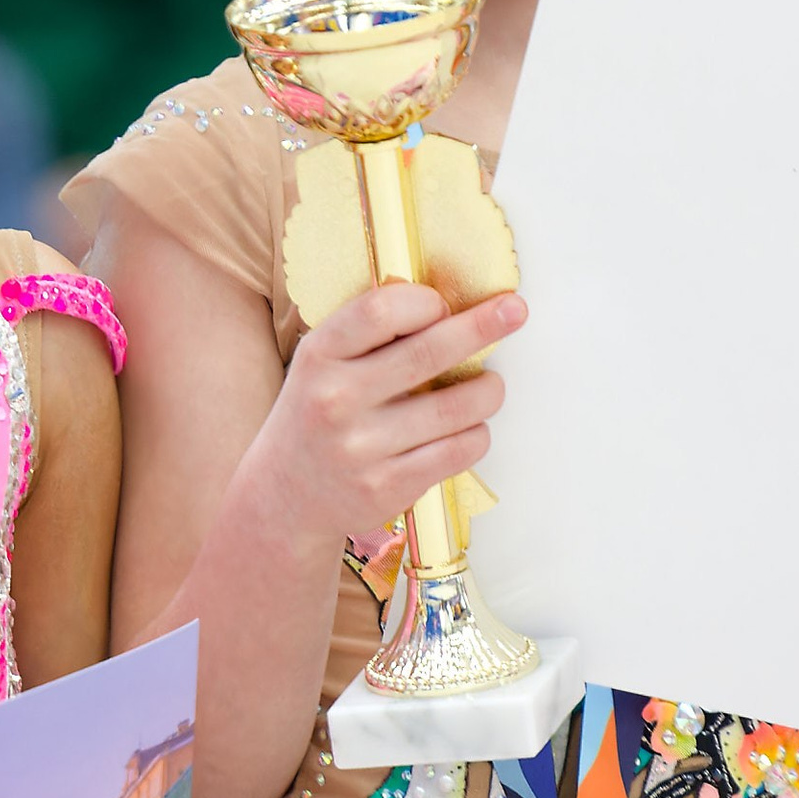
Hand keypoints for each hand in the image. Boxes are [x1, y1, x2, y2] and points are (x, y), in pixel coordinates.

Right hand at [247, 283, 524, 545]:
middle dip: (482, 327)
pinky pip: (458, 451)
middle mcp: (336, 399)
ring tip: (491, 386)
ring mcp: (361, 448)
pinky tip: (471, 428)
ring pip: (456, 408)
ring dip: (488, 391)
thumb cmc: (315, 414)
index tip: (443, 305)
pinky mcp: (386, 487)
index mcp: (319, 356)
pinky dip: (477, 434)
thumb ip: (366, 336)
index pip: (380, 311)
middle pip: (428, 352)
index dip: (424, 302)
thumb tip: (446, 306)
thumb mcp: (320, 363)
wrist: (284, 496)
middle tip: (514, 311)